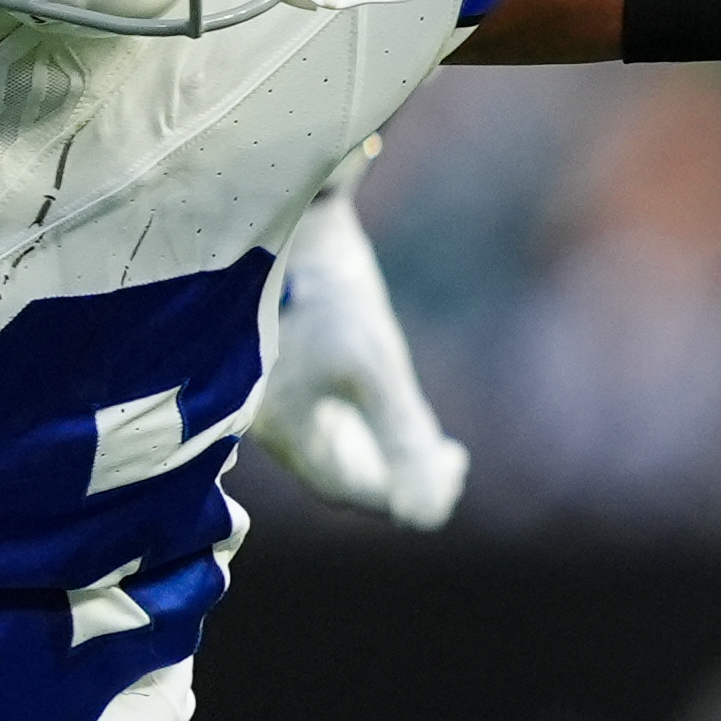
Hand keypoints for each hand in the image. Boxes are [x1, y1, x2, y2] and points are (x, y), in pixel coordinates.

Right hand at [253, 175, 468, 526]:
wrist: (280, 204)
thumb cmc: (321, 290)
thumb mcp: (371, 364)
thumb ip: (399, 438)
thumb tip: (422, 516)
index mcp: (280, 427)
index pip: (348, 489)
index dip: (401, 495)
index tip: (453, 478)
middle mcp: (268, 409)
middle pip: (338, 463)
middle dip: (394, 471)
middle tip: (449, 462)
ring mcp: (272, 376)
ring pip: (330, 430)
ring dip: (380, 440)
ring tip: (431, 437)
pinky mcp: (283, 341)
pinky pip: (323, 395)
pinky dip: (362, 406)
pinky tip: (385, 385)